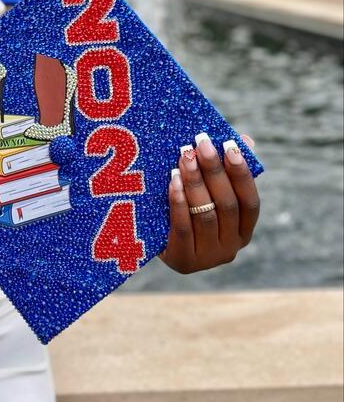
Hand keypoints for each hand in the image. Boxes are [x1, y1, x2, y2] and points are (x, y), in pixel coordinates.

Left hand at [159, 133, 259, 273]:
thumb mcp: (205, 192)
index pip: (250, 202)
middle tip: (201, 143)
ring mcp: (209, 258)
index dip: (241, 174)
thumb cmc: (185, 210)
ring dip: (195, 182)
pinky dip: (179, 201)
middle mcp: (231, 247)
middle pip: (227, 205)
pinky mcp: (184, 261)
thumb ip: (225, 170)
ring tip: (185, 156)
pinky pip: (183, 227)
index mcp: (243, 231)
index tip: (230, 146)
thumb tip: (244, 140)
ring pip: (206, 214)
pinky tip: (174, 180)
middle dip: (214, 171)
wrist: (152, 243)